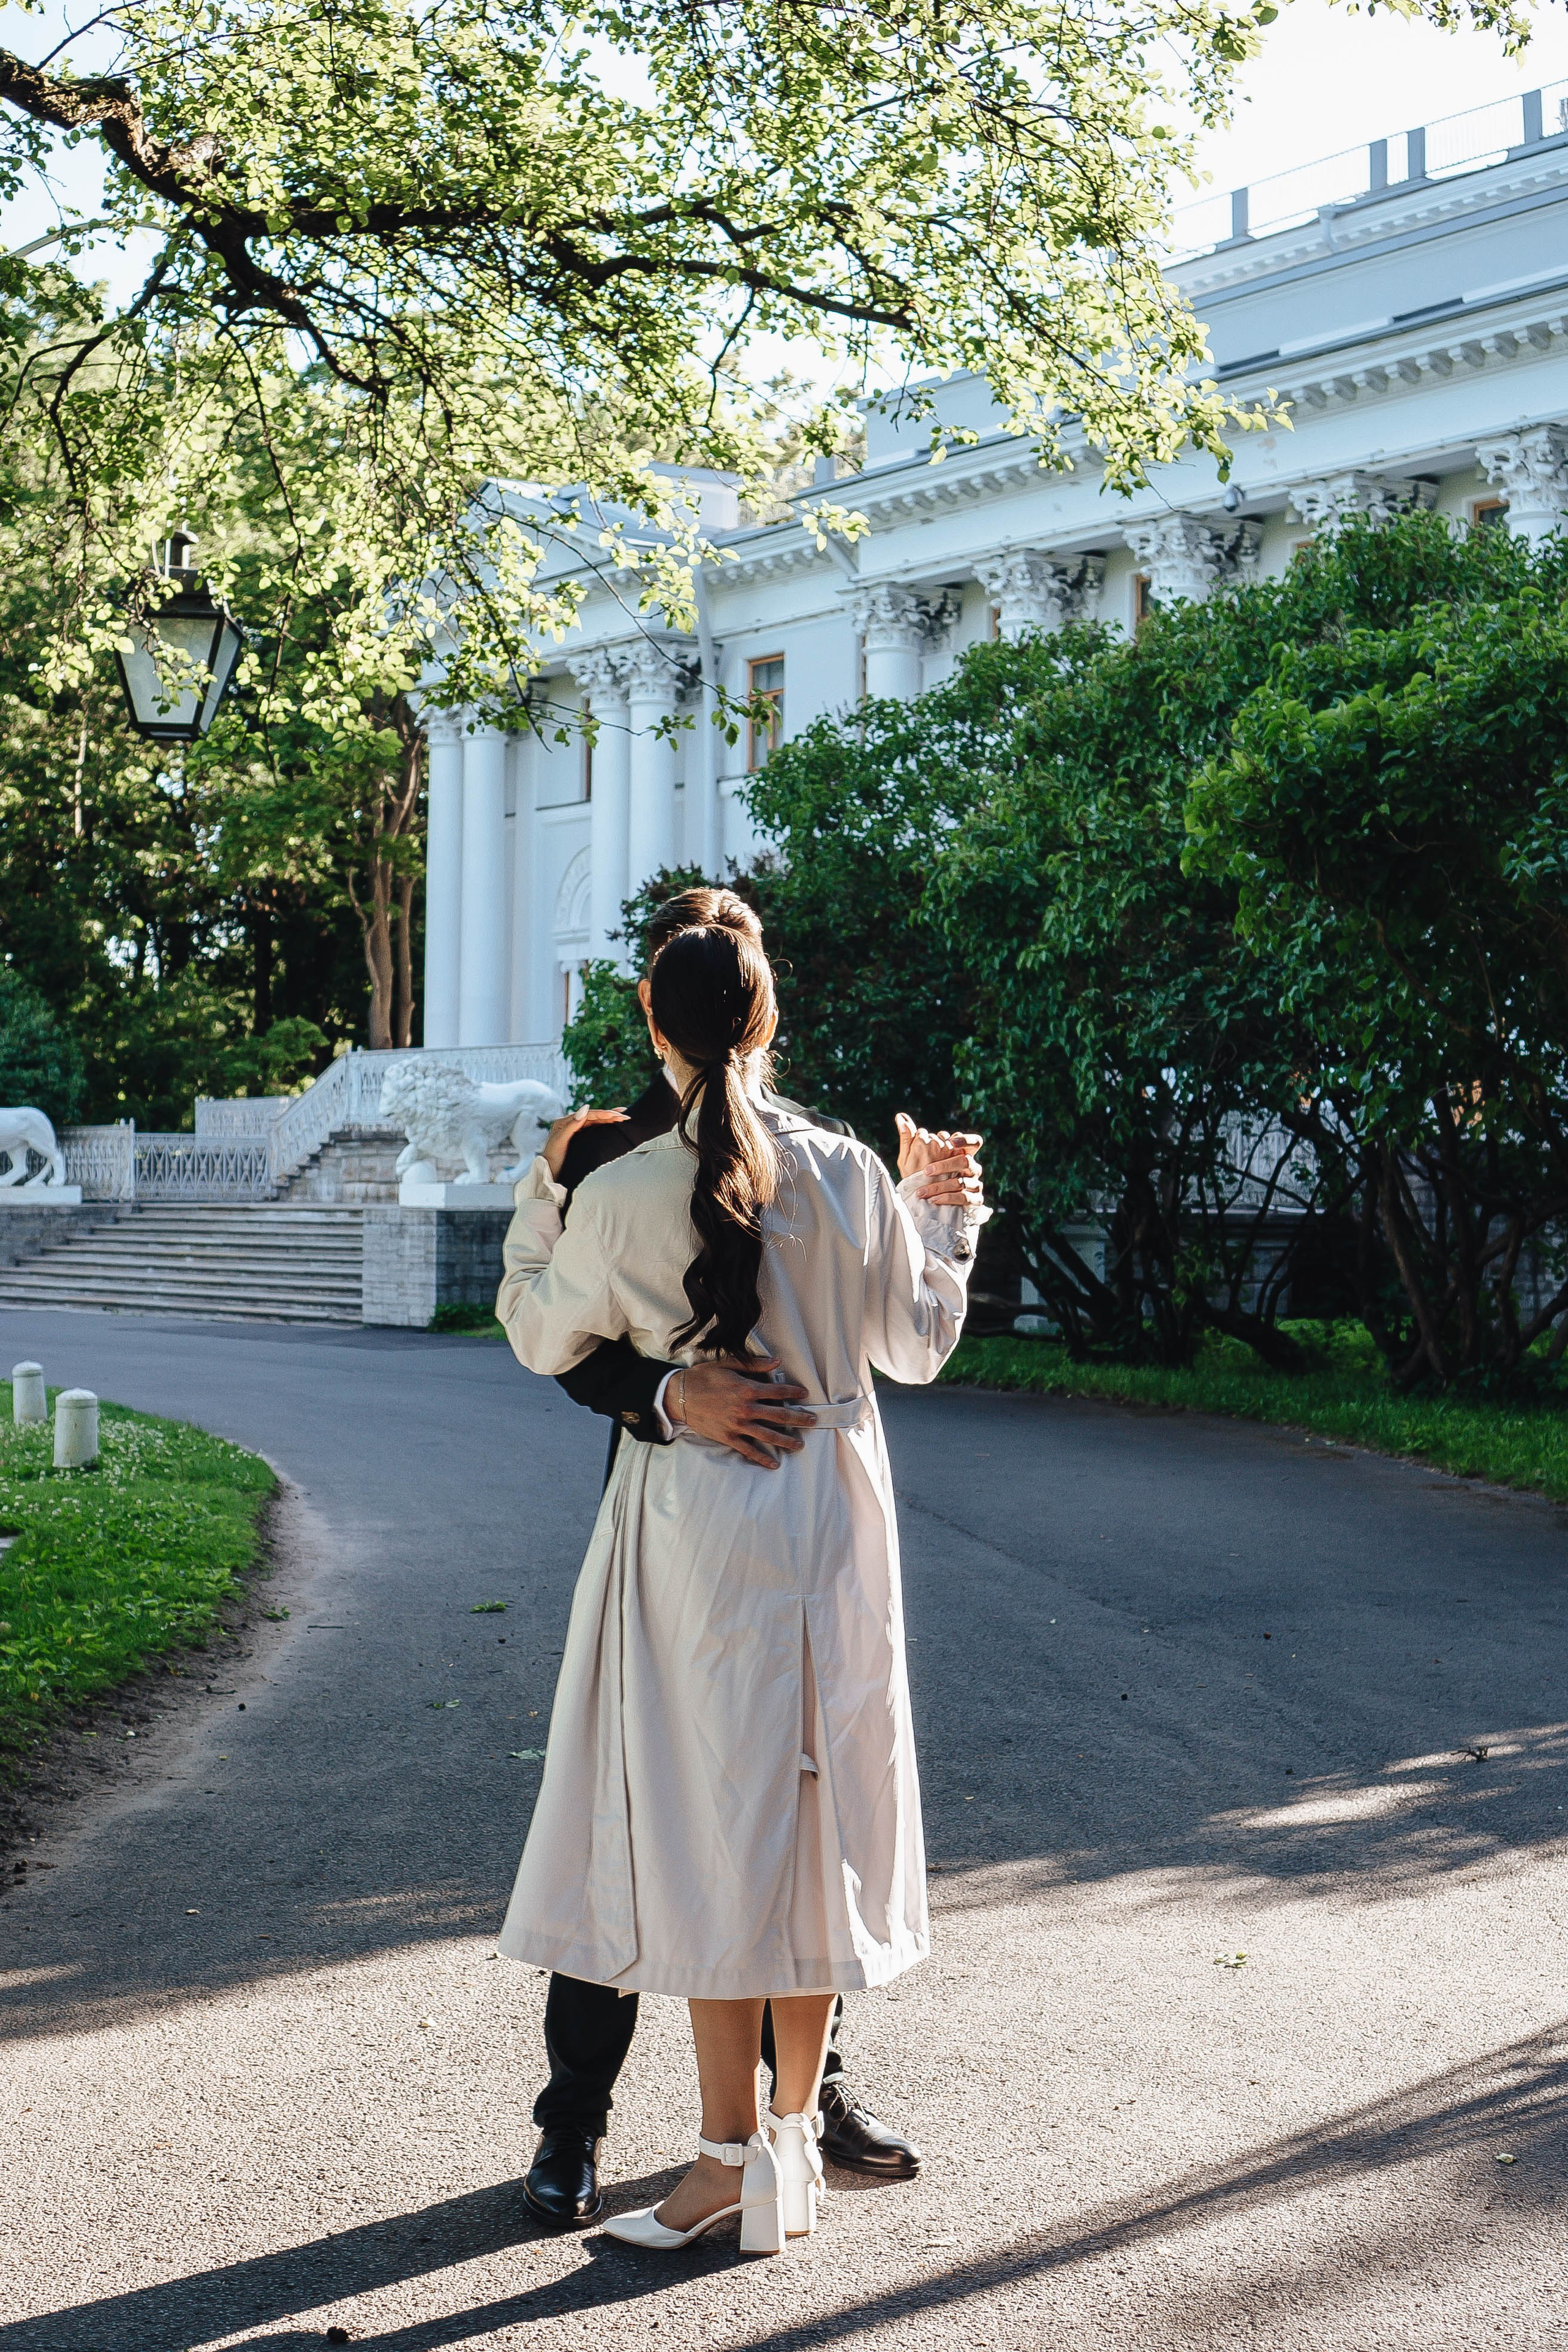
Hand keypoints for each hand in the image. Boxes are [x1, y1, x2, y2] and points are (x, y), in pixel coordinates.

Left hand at [542, 1106, 628, 1177]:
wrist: (548, 1174)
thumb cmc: (552, 1159)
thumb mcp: (560, 1141)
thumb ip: (572, 1125)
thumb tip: (585, 1108)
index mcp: (565, 1122)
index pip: (589, 1115)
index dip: (604, 1114)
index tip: (618, 1116)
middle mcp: (569, 1123)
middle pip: (593, 1116)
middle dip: (609, 1115)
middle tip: (625, 1115)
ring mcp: (573, 1131)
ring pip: (594, 1122)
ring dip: (608, 1118)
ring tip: (622, 1116)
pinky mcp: (577, 1138)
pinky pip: (592, 1128)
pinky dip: (603, 1125)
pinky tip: (611, 1124)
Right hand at [665, 1353, 816, 1467]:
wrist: (680, 1396)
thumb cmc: (704, 1377)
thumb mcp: (728, 1365)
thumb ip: (754, 1365)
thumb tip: (776, 1361)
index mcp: (747, 1389)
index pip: (777, 1392)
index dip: (793, 1393)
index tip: (804, 1395)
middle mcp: (746, 1409)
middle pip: (779, 1415)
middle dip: (798, 1419)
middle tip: (813, 1422)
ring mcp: (737, 1425)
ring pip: (768, 1435)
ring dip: (786, 1440)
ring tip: (799, 1445)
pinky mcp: (728, 1437)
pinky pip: (748, 1450)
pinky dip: (762, 1458)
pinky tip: (774, 1464)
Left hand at [895, 1113, 983, 1208]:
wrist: (923, 1201)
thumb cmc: (919, 1175)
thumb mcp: (910, 1156)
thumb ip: (909, 1137)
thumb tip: (899, 1116)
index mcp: (961, 1153)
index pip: (975, 1142)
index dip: (966, 1140)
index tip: (951, 1142)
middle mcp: (972, 1167)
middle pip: (966, 1161)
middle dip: (945, 1165)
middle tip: (926, 1171)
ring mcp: (975, 1184)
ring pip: (963, 1181)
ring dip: (941, 1185)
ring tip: (922, 1191)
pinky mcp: (974, 1200)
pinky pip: (965, 1198)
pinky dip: (948, 1198)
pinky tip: (934, 1200)